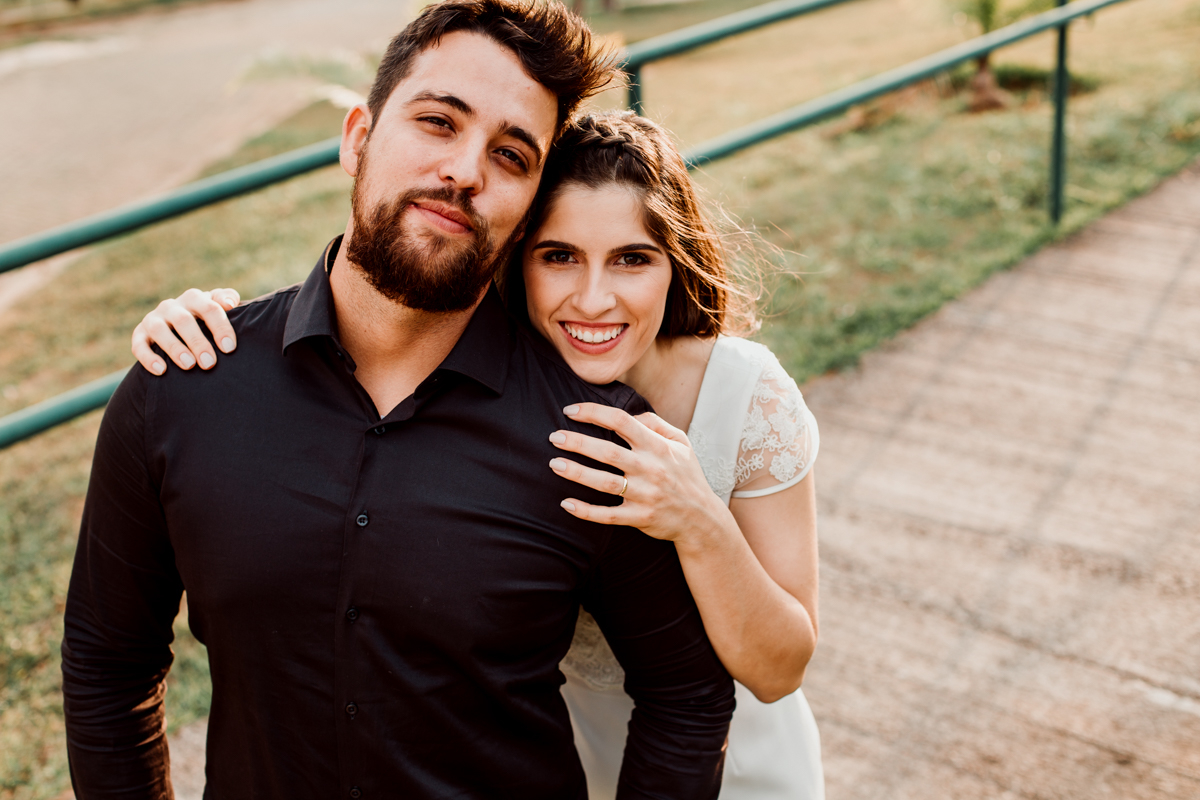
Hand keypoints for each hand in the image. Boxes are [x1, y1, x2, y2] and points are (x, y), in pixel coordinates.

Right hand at [131, 288, 239, 374]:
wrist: (179, 326)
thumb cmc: (206, 318)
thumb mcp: (217, 306)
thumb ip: (227, 297)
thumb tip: (230, 303)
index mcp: (194, 298)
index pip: (209, 308)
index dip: (220, 327)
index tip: (229, 348)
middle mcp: (171, 306)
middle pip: (184, 320)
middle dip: (197, 342)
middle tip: (209, 362)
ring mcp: (153, 319)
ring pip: (159, 330)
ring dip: (174, 348)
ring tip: (189, 365)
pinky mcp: (140, 334)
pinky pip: (138, 344)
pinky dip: (148, 357)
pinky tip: (161, 371)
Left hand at [548, 402, 730, 543]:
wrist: (702, 518)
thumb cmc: (687, 476)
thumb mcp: (681, 443)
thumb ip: (656, 424)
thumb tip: (629, 416)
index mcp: (658, 447)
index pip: (622, 422)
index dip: (594, 413)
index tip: (570, 411)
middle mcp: (651, 469)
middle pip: (607, 452)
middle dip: (578, 443)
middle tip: (554, 437)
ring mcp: (645, 495)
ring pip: (604, 483)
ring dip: (577, 473)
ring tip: (555, 464)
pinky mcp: (640, 518)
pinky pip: (608, 515)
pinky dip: (586, 511)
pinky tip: (566, 503)